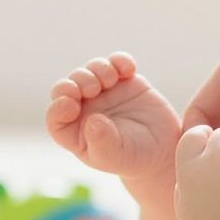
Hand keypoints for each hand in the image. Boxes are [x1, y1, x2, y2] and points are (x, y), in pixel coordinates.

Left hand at [47, 52, 180, 180]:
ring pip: (90, 71)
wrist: (163, 148)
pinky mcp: (123, 81)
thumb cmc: (134, 158)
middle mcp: (84, 109)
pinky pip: (115, 63)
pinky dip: (119, 61)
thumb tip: (91, 120)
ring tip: (112, 79)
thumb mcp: (115, 155)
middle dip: (77, 81)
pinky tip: (129, 69)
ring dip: (98, 69)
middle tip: (93, 88)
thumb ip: (101, 140)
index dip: (58, 107)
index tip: (70, 104)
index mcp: (74, 131)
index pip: (55, 117)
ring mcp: (103, 93)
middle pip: (68, 87)